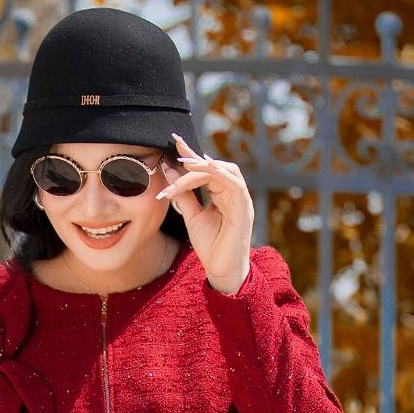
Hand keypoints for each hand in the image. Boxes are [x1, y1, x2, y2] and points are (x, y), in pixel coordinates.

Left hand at [156, 132, 253, 293]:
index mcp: (221, 193)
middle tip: (176, 156)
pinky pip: (236, 185)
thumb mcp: (191, 216)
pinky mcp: (244, 209)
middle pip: (214, 167)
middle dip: (195, 159)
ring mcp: (240, 200)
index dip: (192, 155)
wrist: (221, 270)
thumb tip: (169, 170)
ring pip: (224, 172)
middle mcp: (232, 193)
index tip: (175, 142)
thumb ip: (183, 194)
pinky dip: (223, 174)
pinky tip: (209, 168)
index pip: (206, 169)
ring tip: (186, 163)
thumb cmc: (210, 245)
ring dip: (205, 166)